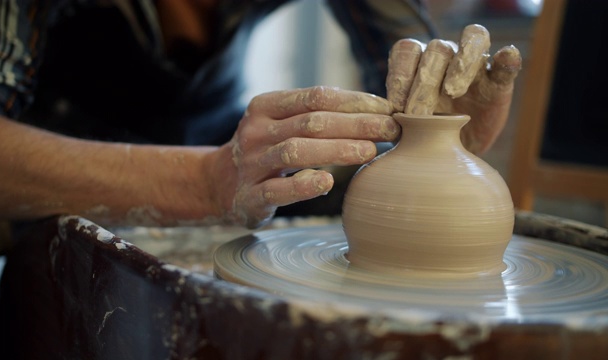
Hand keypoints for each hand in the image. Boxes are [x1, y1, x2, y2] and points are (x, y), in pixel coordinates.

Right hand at [208, 86, 396, 227]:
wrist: (217, 184)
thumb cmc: (264, 150)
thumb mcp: (280, 124)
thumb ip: (315, 116)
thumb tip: (374, 110)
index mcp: (265, 106)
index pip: (316, 97)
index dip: (355, 101)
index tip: (388, 109)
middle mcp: (256, 131)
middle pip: (311, 122)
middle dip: (355, 124)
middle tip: (391, 130)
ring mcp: (250, 164)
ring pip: (295, 151)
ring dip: (336, 150)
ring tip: (369, 152)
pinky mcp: (250, 196)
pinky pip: (277, 190)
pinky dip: (303, 186)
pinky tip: (328, 183)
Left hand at [386, 24, 521, 153]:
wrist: (454, 155)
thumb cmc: (424, 136)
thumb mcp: (406, 130)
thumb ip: (395, 120)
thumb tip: (384, 122)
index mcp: (418, 63)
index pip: (407, 51)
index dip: (399, 74)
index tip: (395, 106)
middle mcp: (446, 56)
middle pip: (437, 50)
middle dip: (424, 82)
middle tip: (417, 115)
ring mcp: (475, 66)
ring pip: (471, 42)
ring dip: (460, 65)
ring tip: (452, 92)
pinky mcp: (499, 82)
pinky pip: (506, 64)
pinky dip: (507, 59)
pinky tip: (505, 58)